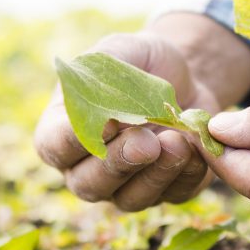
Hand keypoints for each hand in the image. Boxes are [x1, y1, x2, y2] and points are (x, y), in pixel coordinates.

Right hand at [35, 31, 217, 210]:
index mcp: (64, 130)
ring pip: (131, 199)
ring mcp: (127, 184)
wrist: (185, 75)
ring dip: (155, 174)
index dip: (74, 141)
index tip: (105, 123)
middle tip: (146, 141)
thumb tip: (104, 114)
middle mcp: (89, 166)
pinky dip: (187, 174)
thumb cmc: (141, 62)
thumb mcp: (120, 51)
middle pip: (89, 184)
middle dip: (119, 163)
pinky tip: (195, 147)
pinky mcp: (168, 189)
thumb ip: (102, 75)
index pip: (54, 147)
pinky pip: (174, 194)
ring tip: (176, 142)